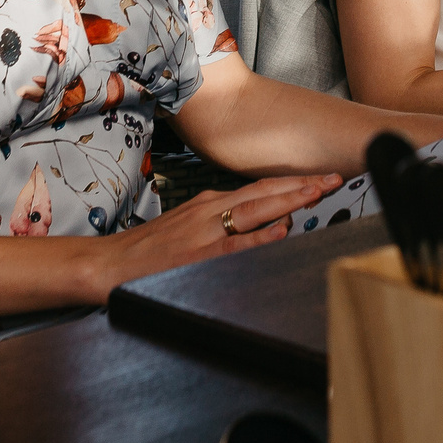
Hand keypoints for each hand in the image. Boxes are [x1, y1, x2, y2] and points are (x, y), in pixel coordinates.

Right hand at [91, 173, 340, 300]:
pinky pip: (234, 244)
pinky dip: (259, 236)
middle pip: (264, 192)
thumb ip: (223, 224)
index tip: (322, 178)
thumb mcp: (189, 227)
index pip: (260, 189)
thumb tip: (265, 226)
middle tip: (335, 178)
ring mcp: (204, 231)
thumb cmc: (149, 251)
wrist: (107, 264)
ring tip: (319, 192)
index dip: (293, 183)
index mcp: (210, 204)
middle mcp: (210, 210)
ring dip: (289, 200)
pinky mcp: (196, 255)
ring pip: (254, 210)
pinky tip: (281, 232)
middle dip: (302, 185)